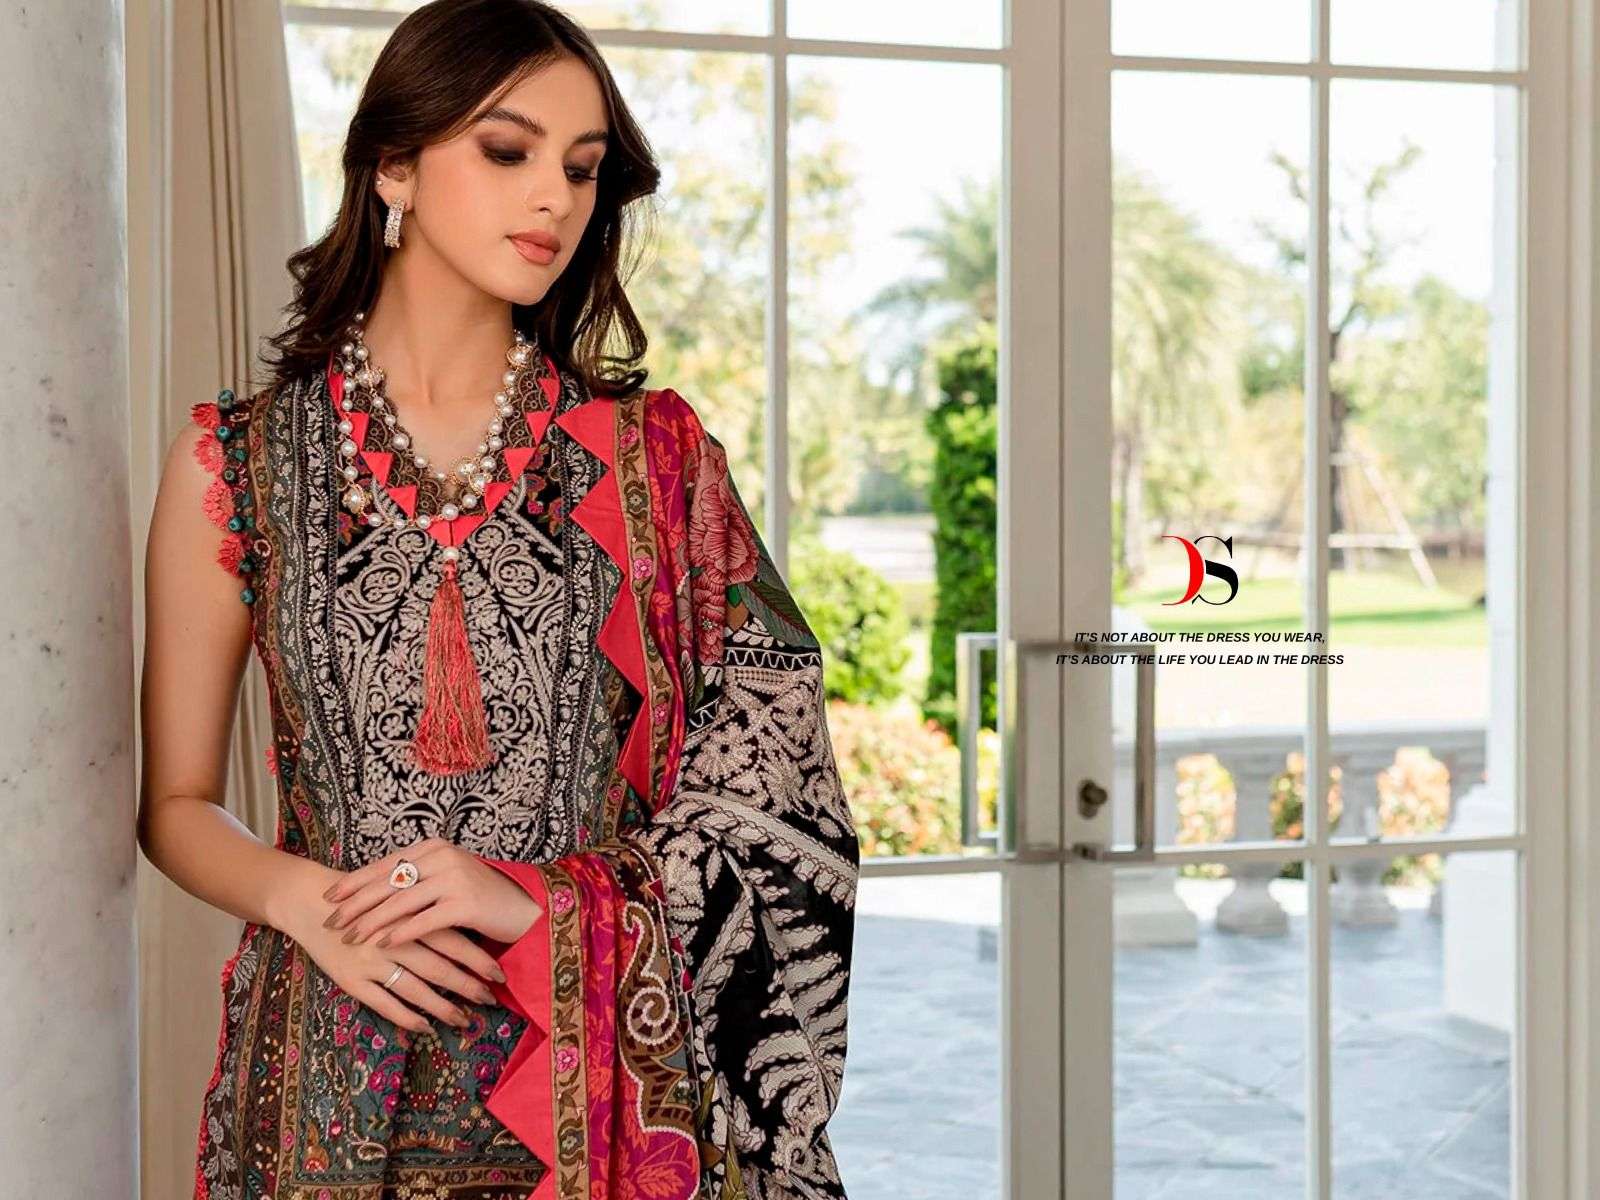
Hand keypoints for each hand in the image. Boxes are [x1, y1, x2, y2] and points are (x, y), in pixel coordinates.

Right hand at [277, 861, 501, 1035]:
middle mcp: (392, 939)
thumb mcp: (396, 897)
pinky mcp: (351, 979)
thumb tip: (469, 931)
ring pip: (415, 990)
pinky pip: (384, 1003)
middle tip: (490, 1001)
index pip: (452, 940)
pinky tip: (426, 1027)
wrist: (311, 902)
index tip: (499, 975)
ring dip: (443, 1007)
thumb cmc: (363, 899)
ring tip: (465, 1020)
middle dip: (468, 986)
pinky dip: (407, 1018)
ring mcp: (371, 961)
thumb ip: (426, 910)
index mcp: (408, 916)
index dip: (477, 959)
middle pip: (438, 967)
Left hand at [321, 837, 543, 951]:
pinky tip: (383, 944)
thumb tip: (372, 891)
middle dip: (355, 903)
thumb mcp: (445, 878)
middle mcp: (442, 857)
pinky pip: (424, 920)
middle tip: (330, 920)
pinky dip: (401, 932)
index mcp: (433, 848)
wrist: (522, 908)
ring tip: (350, 936)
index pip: (385, 863)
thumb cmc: (479, 896)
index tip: (329, 896)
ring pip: (401, 901)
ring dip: (372, 921)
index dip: (355, 881)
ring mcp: (455, 879)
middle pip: (388, 881)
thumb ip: (415, 878)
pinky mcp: (466, 904)